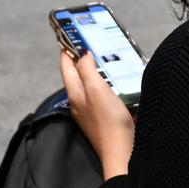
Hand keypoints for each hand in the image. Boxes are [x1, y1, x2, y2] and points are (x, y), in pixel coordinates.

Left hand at [58, 49, 134, 179]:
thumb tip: (82, 54)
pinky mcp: (103, 118)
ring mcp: (90, 111)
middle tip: (90, 41)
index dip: (67, 48)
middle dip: (81, 58)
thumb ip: (87, 70)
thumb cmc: (109, 122)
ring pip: (89, 84)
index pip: (66, 65)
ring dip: (94, 70)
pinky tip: (116, 81)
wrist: (122, 153)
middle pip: (76, 74)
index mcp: (75, 93)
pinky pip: (100, 94)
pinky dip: (105, 83)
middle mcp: (79, 102)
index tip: (69, 33)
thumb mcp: (97, 90)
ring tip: (103, 57)